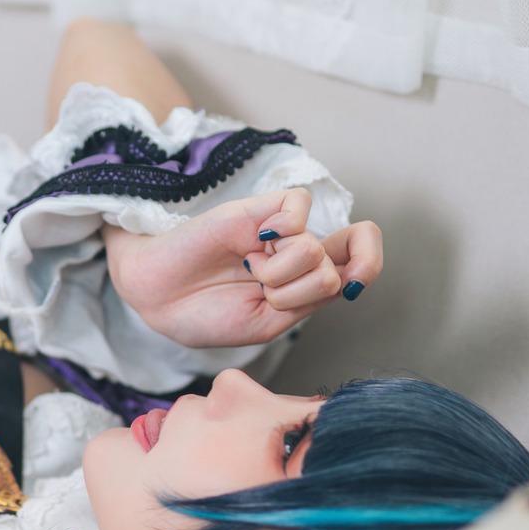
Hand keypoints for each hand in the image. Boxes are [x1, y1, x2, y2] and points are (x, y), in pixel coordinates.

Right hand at [102, 188, 382, 348]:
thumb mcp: (268, 323)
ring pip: (314, 247)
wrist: (160, 300)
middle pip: (338, 265)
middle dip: (300, 292)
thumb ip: (310, 300)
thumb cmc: (208, 315)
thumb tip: (344, 273)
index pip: (361, 260)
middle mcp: (298, 254)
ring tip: (249, 273)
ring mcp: (279, 231)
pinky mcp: (258, 209)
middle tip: (264, 293)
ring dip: (281, 273)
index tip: (351, 281)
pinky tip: (258, 241)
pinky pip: (297, 206)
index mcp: (305, 284)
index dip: (368, 263)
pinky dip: (286, 228)